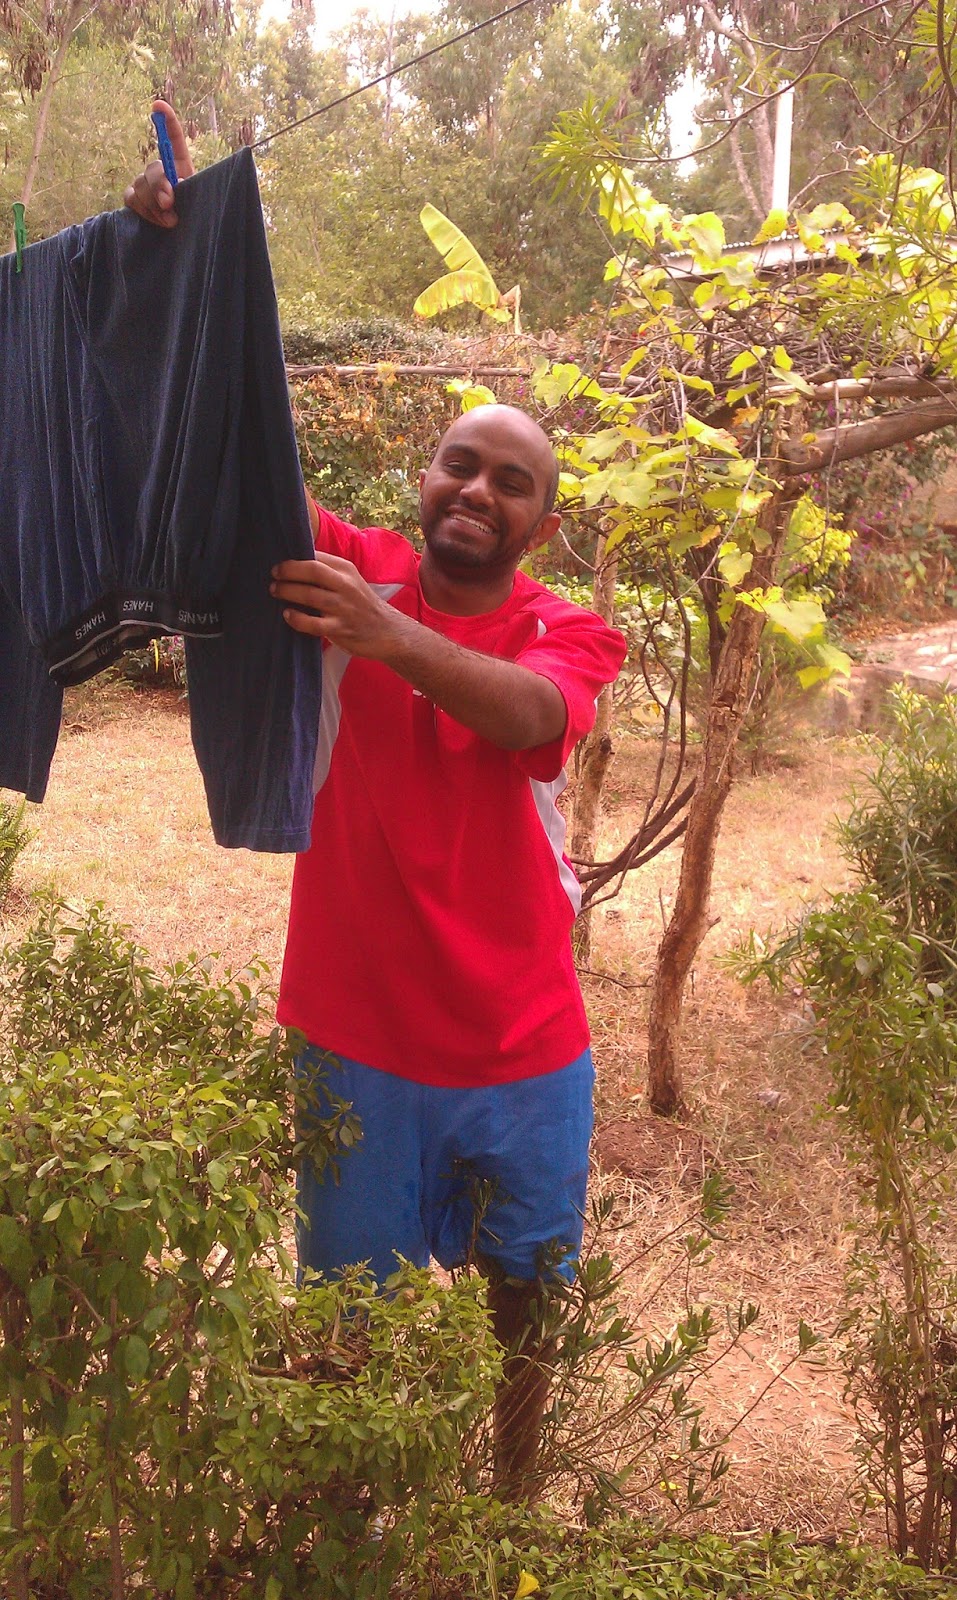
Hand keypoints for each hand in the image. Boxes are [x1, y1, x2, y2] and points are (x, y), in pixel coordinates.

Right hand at [123, 101, 194, 227]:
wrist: (190, 236)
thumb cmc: (201, 216)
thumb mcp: (202, 200)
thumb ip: (189, 191)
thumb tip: (172, 188)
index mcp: (181, 165)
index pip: (174, 139)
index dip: (167, 121)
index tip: (159, 105)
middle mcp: (161, 170)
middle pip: (153, 168)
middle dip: (159, 185)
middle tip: (168, 203)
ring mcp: (145, 184)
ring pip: (140, 184)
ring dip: (153, 205)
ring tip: (171, 221)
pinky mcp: (135, 199)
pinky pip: (131, 198)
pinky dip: (143, 211)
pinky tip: (157, 221)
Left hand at [271, 553, 404, 658]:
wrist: (389, 632)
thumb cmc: (362, 605)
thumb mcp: (351, 581)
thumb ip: (328, 572)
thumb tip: (295, 564)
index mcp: (346, 570)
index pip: (316, 557)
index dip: (294, 559)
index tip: (280, 564)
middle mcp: (346, 585)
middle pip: (311, 571)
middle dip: (288, 571)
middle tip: (273, 576)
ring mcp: (344, 607)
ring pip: (309, 595)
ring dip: (287, 592)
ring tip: (275, 591)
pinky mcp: (341, 629)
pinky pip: (313, 623)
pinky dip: (297, 618)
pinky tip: (287, 615)